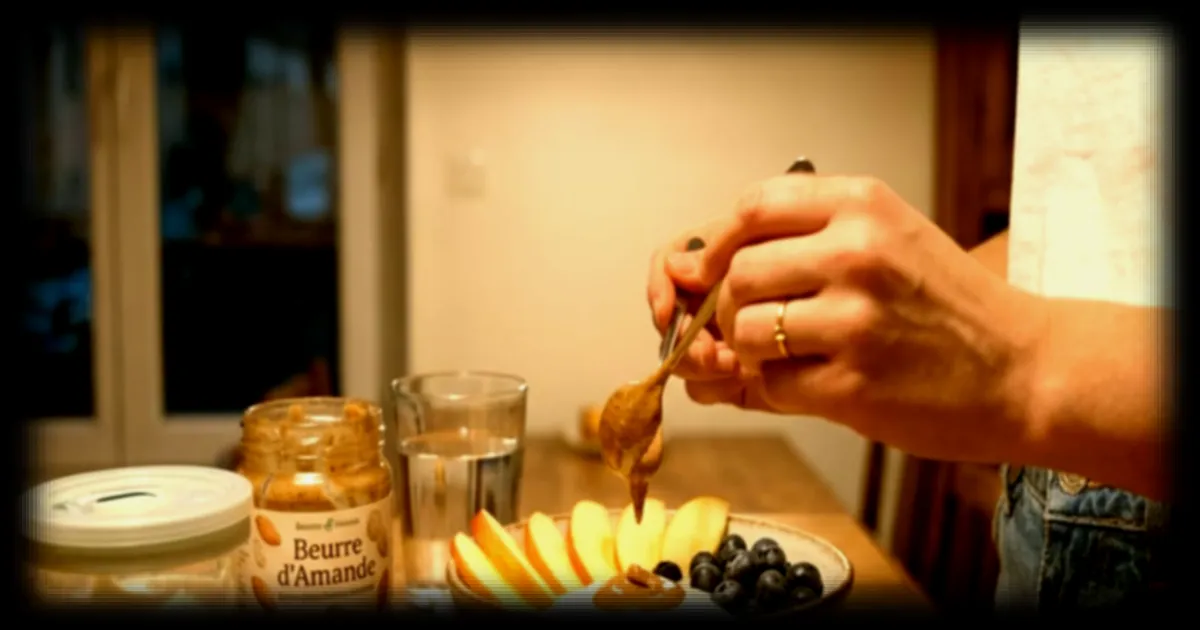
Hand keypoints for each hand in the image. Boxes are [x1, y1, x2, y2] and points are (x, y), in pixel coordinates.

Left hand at [651, 174, 1048, 462]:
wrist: (1025, 371)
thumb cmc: (950, 308)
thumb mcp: (889, 240)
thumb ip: (804, 240)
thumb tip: (694, 266)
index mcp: (864, 206)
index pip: (753, 206)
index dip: (719, 244)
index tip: (715, 270)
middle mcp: (857, 253)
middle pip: (737, 272)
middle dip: (729, 307)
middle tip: (751, 327)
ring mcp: (854, 319)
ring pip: (743, 330)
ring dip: (751, 352)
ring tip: (789, 357)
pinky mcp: (852, 384)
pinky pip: (770, 383)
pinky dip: (777, 389)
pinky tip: (817, 383)